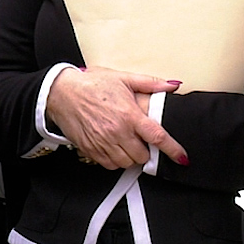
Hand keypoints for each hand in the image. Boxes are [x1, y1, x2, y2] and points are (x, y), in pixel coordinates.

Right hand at [44, 67, 187, 169]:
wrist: (61, 92)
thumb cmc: (92, 84)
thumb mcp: (123, 78)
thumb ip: (150, 83)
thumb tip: (173, 86)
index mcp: (129, 115)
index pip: (158, 138)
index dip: (173, 150)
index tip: (182, 158)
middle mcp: (117, 131)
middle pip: (142, 155)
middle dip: (145, 150)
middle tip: (140, 139)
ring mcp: (103, 143)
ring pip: (127, 163)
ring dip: (131, 156)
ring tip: (127, 142)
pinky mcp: (91, 150)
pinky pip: (110, 165)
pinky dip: (116, 160)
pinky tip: (114, 147)